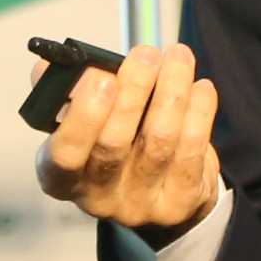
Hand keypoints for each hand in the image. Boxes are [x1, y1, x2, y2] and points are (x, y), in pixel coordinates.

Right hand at [34, 42, 221, 243]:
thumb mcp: (78, 121)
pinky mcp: (179, 203)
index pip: (65, 155)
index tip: (101, 77)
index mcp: (61, 177)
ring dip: (171, 91)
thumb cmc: (108, 142)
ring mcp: (140, 205)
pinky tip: (200, 87)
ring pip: (159, 141)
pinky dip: (198, 111)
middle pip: (114, 145)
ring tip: (177, 57)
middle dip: (133, 92)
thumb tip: (61, 63)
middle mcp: (97, 197)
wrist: (153, 189)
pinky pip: (192, 149)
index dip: (84, 116)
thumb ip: (64, 90)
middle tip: (145, 55)